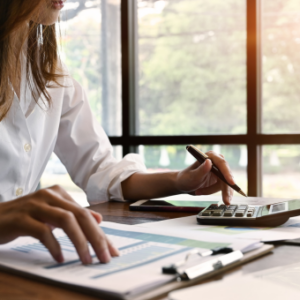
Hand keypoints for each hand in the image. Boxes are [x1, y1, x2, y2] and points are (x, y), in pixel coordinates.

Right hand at [0, 185, 118, 263]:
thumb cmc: (26, 217)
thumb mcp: (52, 213)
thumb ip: (74, 214)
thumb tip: (98, 219)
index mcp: (59, 194)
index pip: (86, 214)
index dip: (101, 233)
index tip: (111, 250)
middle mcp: (50, 195)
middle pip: (80, 215)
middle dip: (96, 237)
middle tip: (105, 257)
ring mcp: (35, 205)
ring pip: (66, 220)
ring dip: (79, 242)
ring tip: (86, 259)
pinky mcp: (21, 218)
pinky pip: (43, 231)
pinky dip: (54, 246)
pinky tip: (60, 258)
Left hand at [175, 151, 234, 204]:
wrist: (184, 185)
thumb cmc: (186, 178)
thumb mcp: (192, 176)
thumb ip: (201, 170)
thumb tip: (209, 161)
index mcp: (210, 156)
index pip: (221, 163)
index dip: (227, 173)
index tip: (231, 182)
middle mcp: (216, 162)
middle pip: (226, 175)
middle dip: (225, 188)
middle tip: (226, 201)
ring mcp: (219, 171)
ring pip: (225, 184)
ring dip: (213, 191)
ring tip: (199, 192)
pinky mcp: (220, 179)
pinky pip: (225, 188)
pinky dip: (220, 194)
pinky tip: (214, 197)